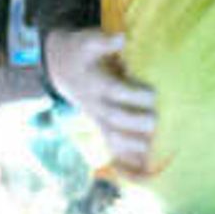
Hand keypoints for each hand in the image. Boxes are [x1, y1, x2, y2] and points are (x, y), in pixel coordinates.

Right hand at [45, 23, 157, 173]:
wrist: (59, 67)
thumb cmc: (80, 52)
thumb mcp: (86, 40)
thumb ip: (103, 41)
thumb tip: (121, 39)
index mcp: (96, 84)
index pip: (115, 91)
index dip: (133, 94)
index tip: (152, 93)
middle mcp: (97, 105)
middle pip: (115, 119)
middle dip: (136, 123)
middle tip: (155, 122)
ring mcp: (99, 118)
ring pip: (113, 137)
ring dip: (131, 147)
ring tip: (150, 153)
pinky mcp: (102, 126)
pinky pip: (113, 146)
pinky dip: (126, 161)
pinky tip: (143, 174)